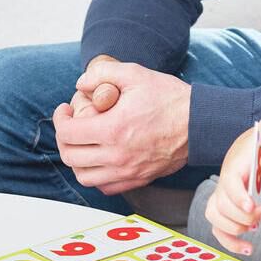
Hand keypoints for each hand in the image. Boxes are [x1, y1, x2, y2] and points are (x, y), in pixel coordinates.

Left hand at [52, 60, 189, 194]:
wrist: (199, 124)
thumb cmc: (170, 98)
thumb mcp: (135, 74)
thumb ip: (102, 74)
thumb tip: (80, 84)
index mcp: (114, 130)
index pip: (68, 134)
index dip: (60, 120)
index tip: (66, 110)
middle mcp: (117, 156)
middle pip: (71, 157)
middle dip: (64, 138)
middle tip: (71, 124)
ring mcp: (128, 172)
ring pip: (84, 177)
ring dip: (76, 159)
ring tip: (83, 142)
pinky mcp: (138, 179)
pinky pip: (104, 187)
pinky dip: (95, 175)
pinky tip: (99, 157)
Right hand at [205, 115, 260, 255]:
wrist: (257, 151)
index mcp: (234, 166)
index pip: (229, 183)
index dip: (237, 196)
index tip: (252, 206)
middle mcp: (223, 184)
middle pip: (222, 205)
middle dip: (243, 216)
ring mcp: (222, 199)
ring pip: (215, 219)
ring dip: (234, 230)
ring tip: (256, 228)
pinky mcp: (226, 211)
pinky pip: (219, 231)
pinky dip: (230, 243)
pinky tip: (248, 249)